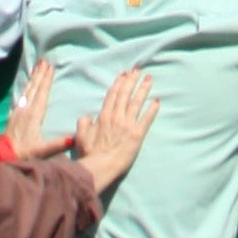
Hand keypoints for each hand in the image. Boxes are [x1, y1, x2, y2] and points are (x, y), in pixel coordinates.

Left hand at [0, 62, 57, 162]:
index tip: (50, 66)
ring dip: (33, 77)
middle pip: (34, 87)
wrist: (3, 156)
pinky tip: (28, 85)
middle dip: (40, 73)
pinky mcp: (14, 115)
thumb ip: (57, 145)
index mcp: (34, 115)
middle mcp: (26, 109)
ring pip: (27, 90)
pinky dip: (27, 87)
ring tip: (37, 66)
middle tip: (44, 59)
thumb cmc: (24, 153)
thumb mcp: (42, 151)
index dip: (46, 80)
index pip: (42, 93)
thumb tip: (73, 138)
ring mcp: (18, 111)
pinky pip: (22, 95)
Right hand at [71, 69, 158, 198]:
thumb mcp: (81, 137)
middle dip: (131, 81)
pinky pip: (146, 119)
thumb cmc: (90, 155)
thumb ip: (83, 124)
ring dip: (143, 89)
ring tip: (149, 79)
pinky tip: (157, 101)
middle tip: (137, 70)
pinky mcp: (137, 134)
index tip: (123, 74)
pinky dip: (152, 109)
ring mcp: (128, 124)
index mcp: (103, 116)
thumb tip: (86, 116)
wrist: (101, 167)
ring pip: (137, 102)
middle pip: (125, 94)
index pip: (112, 95)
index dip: (118, 83)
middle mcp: (116, 117)